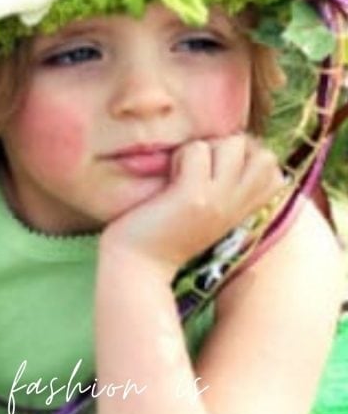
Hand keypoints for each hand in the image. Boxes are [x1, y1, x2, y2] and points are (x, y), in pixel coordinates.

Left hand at [100, 134, 284, 278]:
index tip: (219, 168)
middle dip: (233, 147)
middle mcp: (237, 206)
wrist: (137, 269)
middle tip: (202, 166)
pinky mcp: (193, 197)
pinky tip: (169, 177)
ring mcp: (218, 201)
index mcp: (243, 212)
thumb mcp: (208, 215)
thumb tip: (232, 149)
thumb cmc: (164, 236)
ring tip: (184, 172)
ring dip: (205, 147)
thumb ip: (226, 190)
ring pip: (233, 144)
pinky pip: (198, 150)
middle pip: (264, 155)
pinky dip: (181, 155)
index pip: (275, 173)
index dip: (251, 158)